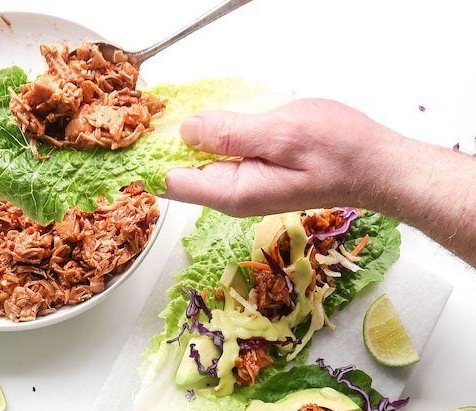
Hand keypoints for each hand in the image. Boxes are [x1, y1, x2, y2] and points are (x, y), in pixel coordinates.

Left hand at [165, 99, 400, 215]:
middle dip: (167, 144)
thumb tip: (186, 131)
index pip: (173, 184)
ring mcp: (243, 187)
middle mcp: (233, 196)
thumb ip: (230, 134)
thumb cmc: (337, 151)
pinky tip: (217, 116)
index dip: (154, 156)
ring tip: (183, 106)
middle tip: (161, 105)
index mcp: (234, 193)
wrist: (373, 166)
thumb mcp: (281, 133)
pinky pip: (221, 156)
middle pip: (181, 174)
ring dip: (191, 136)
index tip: (144, 127)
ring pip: (200, 162)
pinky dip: (214, 135)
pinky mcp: (254, 174)